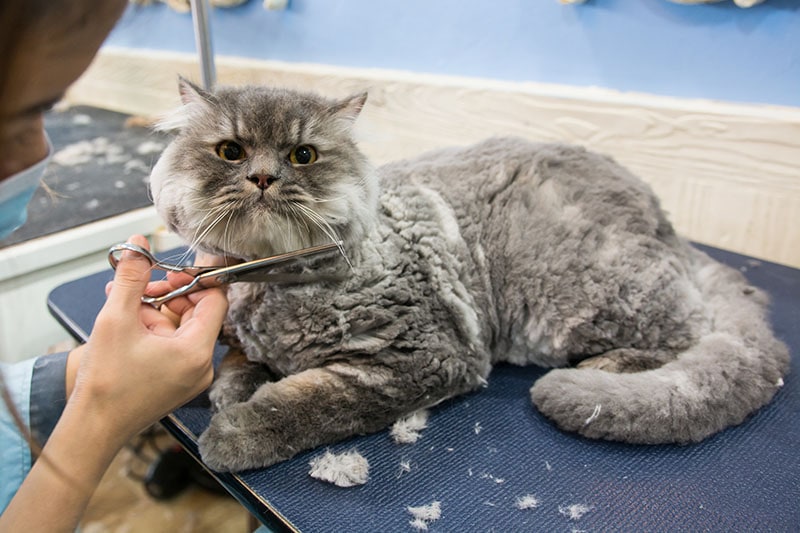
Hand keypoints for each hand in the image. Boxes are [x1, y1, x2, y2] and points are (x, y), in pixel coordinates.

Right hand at [67, 235, 227, 442]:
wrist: (92, 428)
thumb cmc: (106, 382)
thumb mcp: (117, 319)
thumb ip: (133, 277)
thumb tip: (139, 245)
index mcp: (197, 351)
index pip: (216, 301)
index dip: (197, 279)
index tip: (173, 270)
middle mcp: (202, 366)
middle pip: (198, 313)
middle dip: (169, 294)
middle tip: (143, 286)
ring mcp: (191, 376)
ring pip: (181, 327)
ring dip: (155, 309)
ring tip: (124, 302)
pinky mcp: (177, 381)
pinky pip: (173, 345)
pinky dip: (153, 329)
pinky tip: (127, 320)